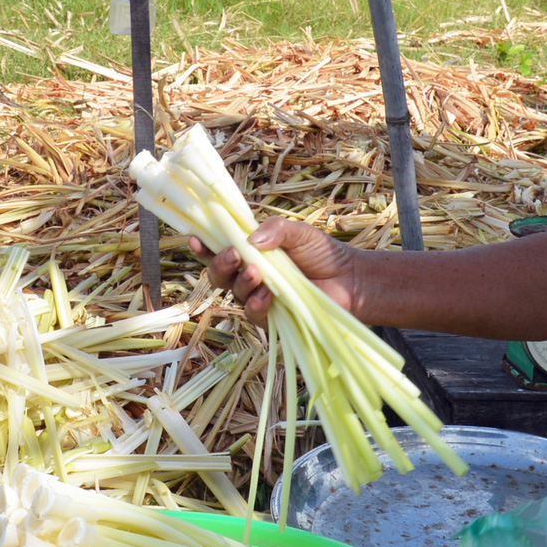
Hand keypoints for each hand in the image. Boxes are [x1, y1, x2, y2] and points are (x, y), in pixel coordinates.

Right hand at [190, 218, 363, 324]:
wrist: (350, 281)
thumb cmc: (324, 254)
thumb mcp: (300, 232)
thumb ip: (276, 229)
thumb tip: (250, 239)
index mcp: (252, 251)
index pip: (220, 248)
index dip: (204, 245)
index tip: (196, 237)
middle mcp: (250, 275)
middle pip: (219, 273)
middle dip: (220, 264)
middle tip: (234, 255)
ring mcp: (259, 297)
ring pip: (234, 293)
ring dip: (240, 282)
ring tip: (256, 273)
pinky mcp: (272, 317)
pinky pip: (253, 314)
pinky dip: (255, 304)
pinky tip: (265, 296)